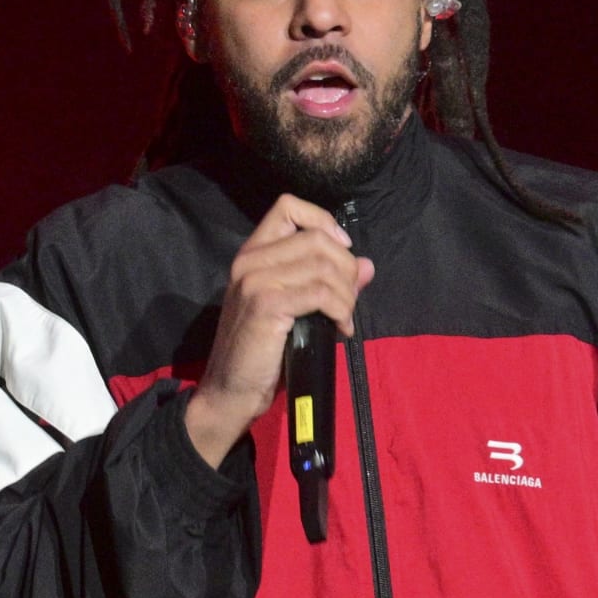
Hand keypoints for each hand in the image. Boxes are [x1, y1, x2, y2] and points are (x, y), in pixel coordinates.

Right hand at [184, 194, 373, 466]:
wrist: (230, 391)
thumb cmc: (261, 352)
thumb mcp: (295, 309)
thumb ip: (327, 282)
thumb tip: (367, 265)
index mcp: (253, 254)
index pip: (288, 206)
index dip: (323, 221)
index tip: (341, 249)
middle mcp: (250, 260)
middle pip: (316, 238)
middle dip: (345, 268)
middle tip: (349, 300)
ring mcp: (255, 280)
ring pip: (323, 266)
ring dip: (346, 294)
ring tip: (345, 318)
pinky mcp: (266, 305)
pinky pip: (320, 293)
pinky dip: (341, 310)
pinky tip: (341, 329)